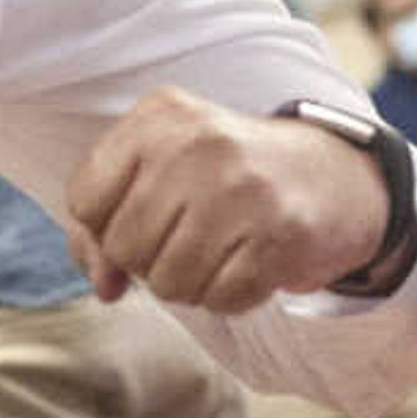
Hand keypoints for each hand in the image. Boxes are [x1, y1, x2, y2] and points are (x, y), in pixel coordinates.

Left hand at [68, 88, 387, 313]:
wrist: (332, 177)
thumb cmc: (225, 179)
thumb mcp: (159, 173)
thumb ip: (105, 225)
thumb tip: (104, 286)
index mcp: (159, 117)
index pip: (84, 200)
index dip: (105, 228)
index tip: (143, 219)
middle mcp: (200, 144)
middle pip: (125, 247)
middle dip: (150, 261)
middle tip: (191, 238)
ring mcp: (242, 188)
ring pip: (169, 282)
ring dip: (191, 284)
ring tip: (220, 251)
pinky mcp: (279, 233)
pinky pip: (220, 299)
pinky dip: (230, 296)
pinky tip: (250, 263)